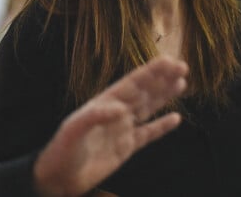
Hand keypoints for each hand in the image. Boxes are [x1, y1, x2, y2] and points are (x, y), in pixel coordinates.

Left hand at [33, 56, 187, 196]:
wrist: (57, 180)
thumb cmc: (61, 151)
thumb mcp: (73, 130)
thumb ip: (95, 116)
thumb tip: (121, 109)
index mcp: (106, 102)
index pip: (134, 82)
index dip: (152, 71)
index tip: (169, 61)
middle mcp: (118, 111)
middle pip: (145, 91)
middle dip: (163, 78)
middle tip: (183, 66)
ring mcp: (123, 129)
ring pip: (149, 107)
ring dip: (165, 95)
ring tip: (182, 83)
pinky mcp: (126, 148)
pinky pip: (148, 134)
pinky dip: (162, 126)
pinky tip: (176, 118)